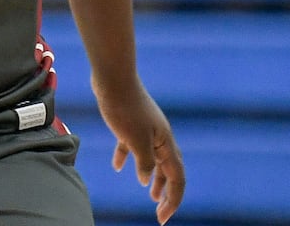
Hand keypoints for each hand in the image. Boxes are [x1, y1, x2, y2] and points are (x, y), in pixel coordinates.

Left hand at [94, 78, 185, 222]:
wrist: (113, 77)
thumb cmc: (124, 108)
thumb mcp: (135, 140)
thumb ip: (144, 161)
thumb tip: (146, 179)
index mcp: (166, 143)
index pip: (177, 178)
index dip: (173, 200)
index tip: (162, 218)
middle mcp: (161, 138)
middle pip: (169, 170)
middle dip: (167, 192)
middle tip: (160, 211)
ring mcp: (146, 130)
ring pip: (153, 159)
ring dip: (153, 177)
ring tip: (149, 193)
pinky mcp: (130, 123)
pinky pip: (132, 146)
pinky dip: (127, 157)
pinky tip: (117, 167)